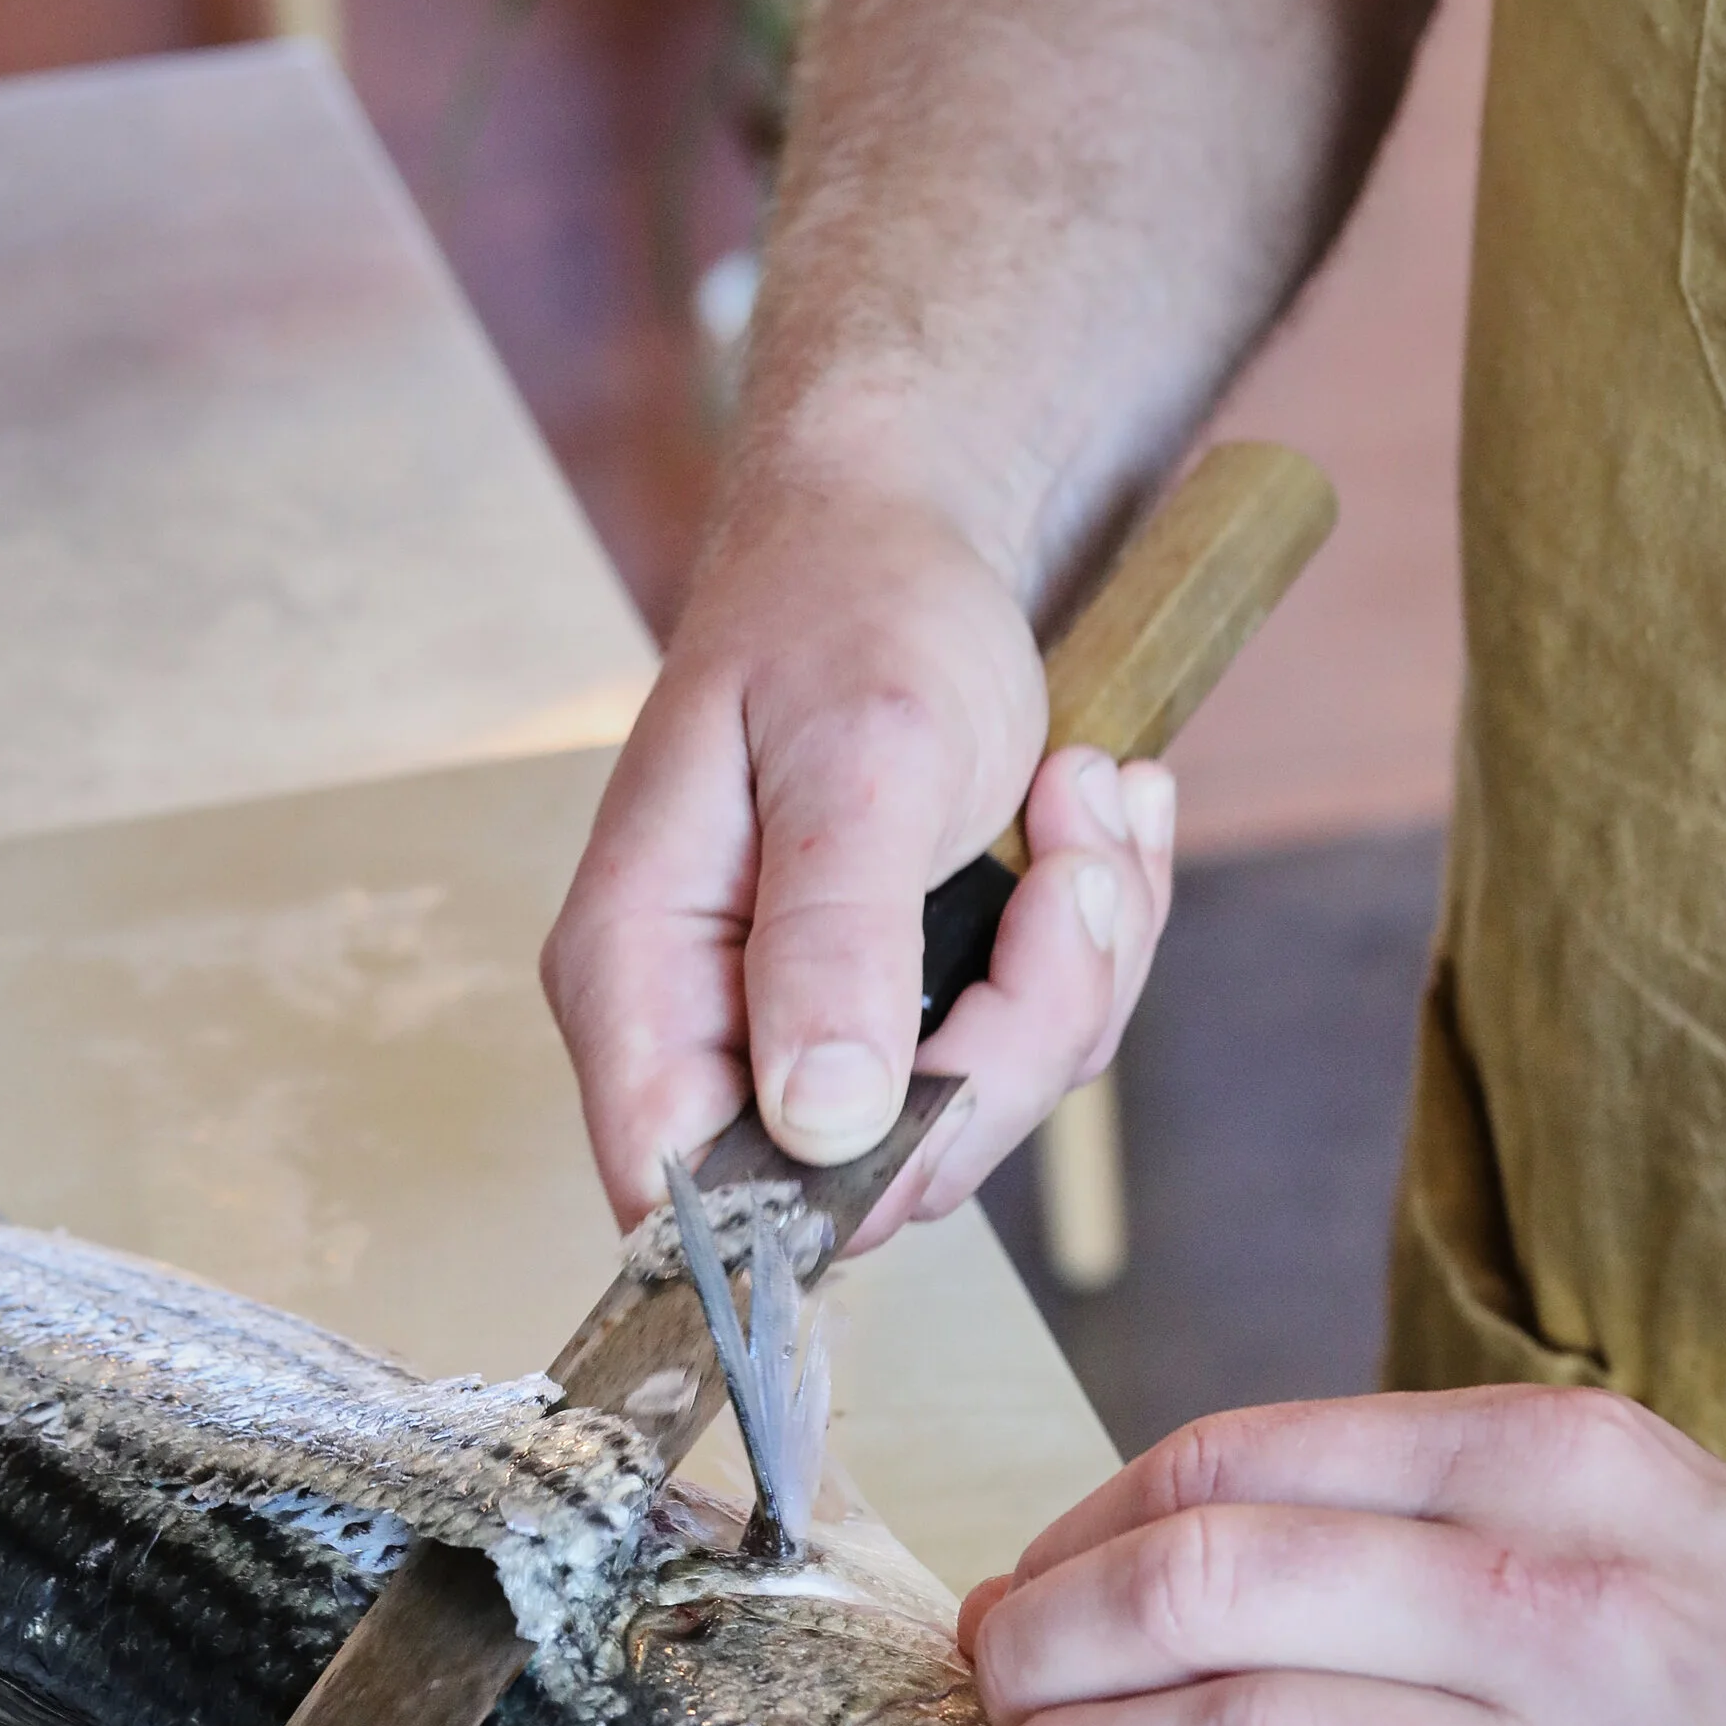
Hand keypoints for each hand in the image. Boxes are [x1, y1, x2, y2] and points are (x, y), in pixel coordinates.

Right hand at [540, 468, 1177, 1246]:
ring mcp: (812, 1029)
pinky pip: (1021, 1055)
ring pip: (969, 1122)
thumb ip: (832, 943)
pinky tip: (1085, 817)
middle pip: (866, 1175)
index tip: (959, 1076)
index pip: (683, 1189)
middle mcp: (709, 1029)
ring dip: (1074, 967)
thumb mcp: (855, 757)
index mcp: (638, 974)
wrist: (908, 531)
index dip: (821, 1194)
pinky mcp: (905, 1011)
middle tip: (1066, 863)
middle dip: (1011, 1034)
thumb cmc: (848, 609)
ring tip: (1082, 799)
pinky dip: (1087, 942)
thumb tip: (821, 1126)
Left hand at [946, 1388, 1725, 1725]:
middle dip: (1038, 1655)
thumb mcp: (1604, 1537)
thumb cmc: (1725, 1690)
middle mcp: (1564, 1614)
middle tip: (990, 1704)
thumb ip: (1376, 1535)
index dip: (1074, 1538)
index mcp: (1561, 1471)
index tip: (1023, 1597)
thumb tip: (1074, 1581)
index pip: (1234, 1469)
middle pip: (1201, 1597)